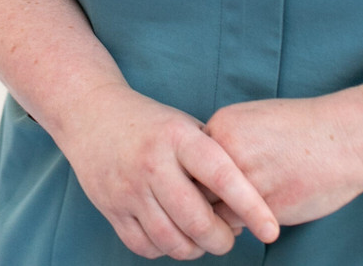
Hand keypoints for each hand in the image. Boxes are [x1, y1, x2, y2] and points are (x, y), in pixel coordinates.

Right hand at [51, 81, 279, 257]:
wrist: (90, 113)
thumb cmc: (152, 124)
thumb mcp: (185, 126)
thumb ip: (214, 158)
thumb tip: (250, 203)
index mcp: (177, 137)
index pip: (222, 177)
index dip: (251, 207)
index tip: (271, 230)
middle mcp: (152, 163)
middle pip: (197, 222)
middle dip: (222, 240)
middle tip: (228, 237)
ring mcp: (127, 188)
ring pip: (172, 241)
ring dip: (195, 250)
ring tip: (202, 239)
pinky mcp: (110, 208)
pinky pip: (145, 247)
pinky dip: (165, 249)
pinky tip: (173, 235)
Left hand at [204, 94, 362, 226]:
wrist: (348, 136)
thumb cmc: (306, 129)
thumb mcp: (257, 119)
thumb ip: (229, 142)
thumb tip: (206, 172)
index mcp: (222, 126)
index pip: (190, 160)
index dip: (196, 177)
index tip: (205, 186)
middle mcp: (227, 151)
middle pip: (195, 186)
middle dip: (202, 199)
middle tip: (207, 208)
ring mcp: (246, 180)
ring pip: (213, 210)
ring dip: (218, 218)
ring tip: (231, 215)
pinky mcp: (265, 207)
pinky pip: (238, 225)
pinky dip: (242, 225)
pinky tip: (253, 218)